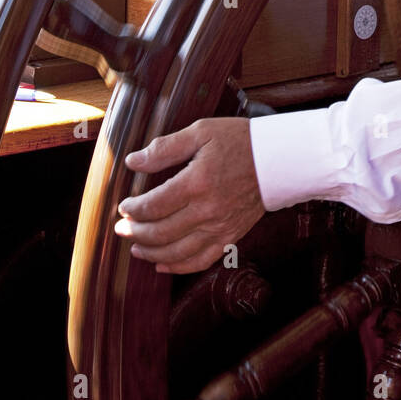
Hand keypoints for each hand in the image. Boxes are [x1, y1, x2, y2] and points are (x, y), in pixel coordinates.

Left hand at [113, 116, 264, 273]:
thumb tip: (132, 162)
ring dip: (151, 253)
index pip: (154, 205)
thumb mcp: (201, 132)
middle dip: (136, 232)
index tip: (124, 206)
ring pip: (177, 252)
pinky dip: (179, 267)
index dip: (133, 209)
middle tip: (121, 228)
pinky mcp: (231, 236)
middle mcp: (207, 210)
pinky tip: (162, 264)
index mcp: (197, 182)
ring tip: (136, 247)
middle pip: (161, 231)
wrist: (279, 159)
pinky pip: (201, 260)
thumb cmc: (240, 141)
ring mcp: (220, 227)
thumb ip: (165, 148)